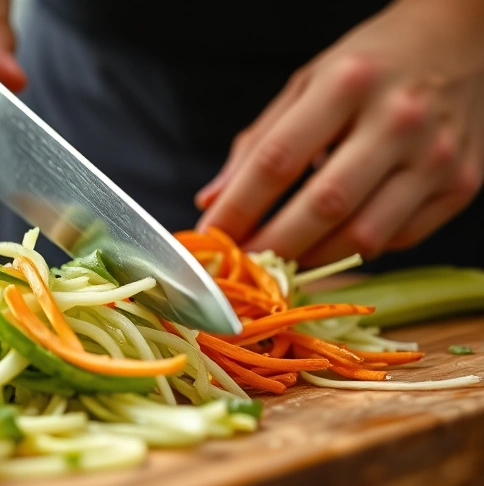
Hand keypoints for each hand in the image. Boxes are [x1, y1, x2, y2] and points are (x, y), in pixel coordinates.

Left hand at [196, 0, 483, 266]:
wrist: (461, 39)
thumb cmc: (371, 65)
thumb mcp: (306, 84)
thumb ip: (257, 143)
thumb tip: (212, 199)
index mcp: (347, 84)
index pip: (278, 160)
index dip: (238, 207)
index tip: (210, 236)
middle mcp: (398, 119)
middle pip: (323, 206)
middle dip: (273, 245)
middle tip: (242, 263)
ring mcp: (436, 156)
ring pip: (364, 236)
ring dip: (313, 258)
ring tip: (283, 257)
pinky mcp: (462, 184)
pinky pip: (400, 239)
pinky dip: (357, 248)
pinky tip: (334, 239)